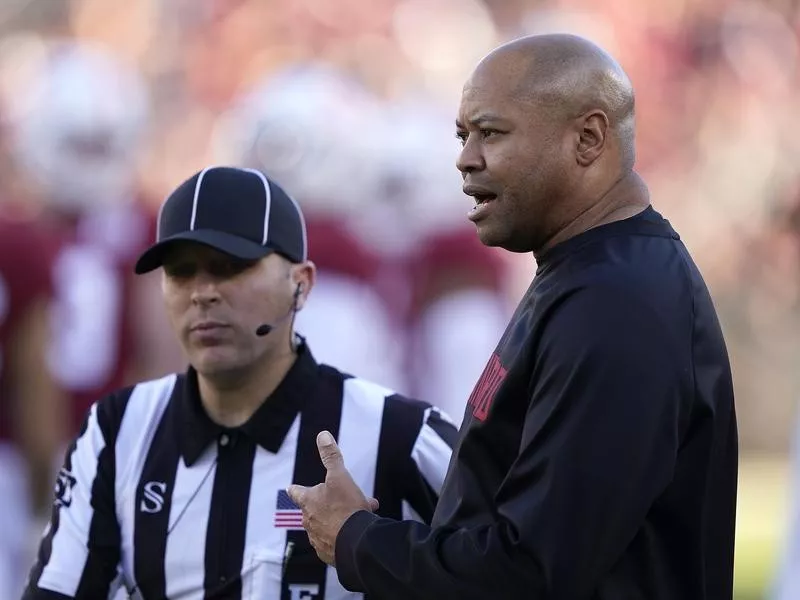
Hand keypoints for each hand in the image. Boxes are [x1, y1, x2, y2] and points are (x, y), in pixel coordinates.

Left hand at [287, 431, 378, 564]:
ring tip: (357, 516)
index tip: (291, 488)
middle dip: (330, 504)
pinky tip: (354, 532)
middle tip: (348, 500)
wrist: (355, 542)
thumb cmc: (346, 507)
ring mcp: (317, 539)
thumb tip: (322, 435)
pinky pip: (332, 542)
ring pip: (326, 525)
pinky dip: (341, 536)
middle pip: (314, 509)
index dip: (295, 489)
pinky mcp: (327, 553)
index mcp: (308, 502)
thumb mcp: (340, 476)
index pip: (296, 492)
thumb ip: (331, 456)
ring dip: (338, 519)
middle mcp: (308, 521)